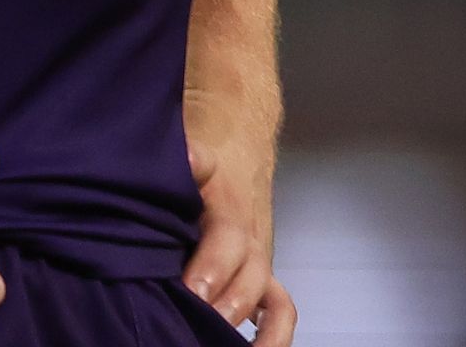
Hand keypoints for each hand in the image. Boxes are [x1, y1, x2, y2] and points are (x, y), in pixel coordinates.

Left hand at [181, 102, 292, 344]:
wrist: (240, 139)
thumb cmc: (205, 150)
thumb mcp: (190, 146)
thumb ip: (186, 160)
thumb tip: (189, 159)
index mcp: (229, 206)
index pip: (228, 237)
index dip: (213, 267)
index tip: (192, 290)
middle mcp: (250, 237)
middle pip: (249, 276)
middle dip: (224, 306)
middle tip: (195, 323)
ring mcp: (259, 260)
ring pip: (267, 297)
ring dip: (249, 327)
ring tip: (219, 344)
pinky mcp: (262, 278)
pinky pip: (280, 311)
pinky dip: (272, 338)